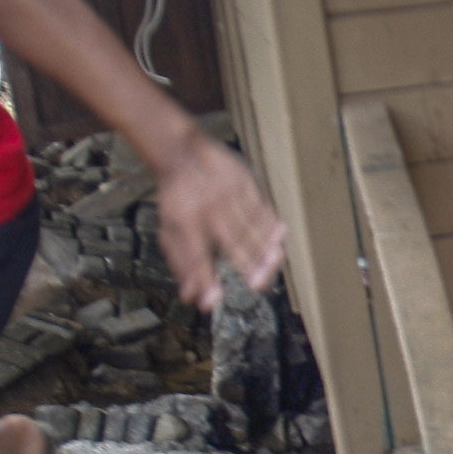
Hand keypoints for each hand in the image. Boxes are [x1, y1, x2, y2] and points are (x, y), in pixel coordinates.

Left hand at [154, 139, 287, 312]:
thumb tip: (191, 297)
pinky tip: (281, 236)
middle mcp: (207, 208)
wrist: (183, 152)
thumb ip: (182, 264)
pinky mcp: (244, 181)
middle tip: (258, 285)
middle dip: (245, 263)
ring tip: (274, 266)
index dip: (204, 279)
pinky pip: (261, 205)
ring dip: (264, 247)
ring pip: (250, 225)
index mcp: (184, 221)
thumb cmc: (178, 200)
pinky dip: (271, 222)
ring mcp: (228, 193)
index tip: (213, 301)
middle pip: (230, 240)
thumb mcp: (170, 230)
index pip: (195, 255)